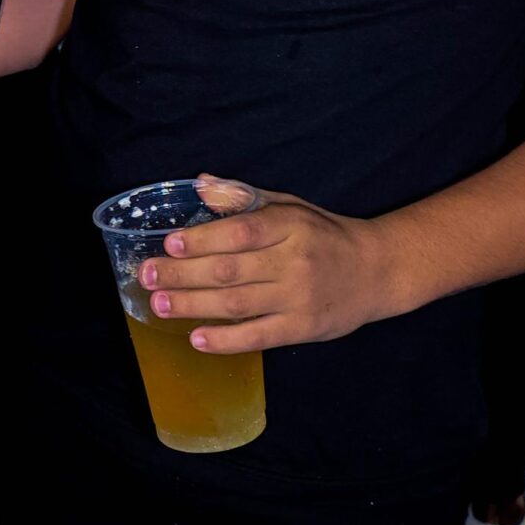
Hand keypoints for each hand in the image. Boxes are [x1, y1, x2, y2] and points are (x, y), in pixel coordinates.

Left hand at [137, 175, 396, 353]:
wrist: (376, 271)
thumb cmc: (324, 235)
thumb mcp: (290, 206)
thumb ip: (243, 197)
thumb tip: (200, 183)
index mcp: (290, 224)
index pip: (241, 232)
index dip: (202, 239)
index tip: (169, 244)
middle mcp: (295, 260)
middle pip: (230, 270)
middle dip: (183, 274)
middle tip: (147, 276)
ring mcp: (298, 297)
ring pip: (237, 304)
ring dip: (193, 305)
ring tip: (160, 304)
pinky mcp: (302, 328)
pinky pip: (258, 336)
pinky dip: (225, 340)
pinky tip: (196, 338)